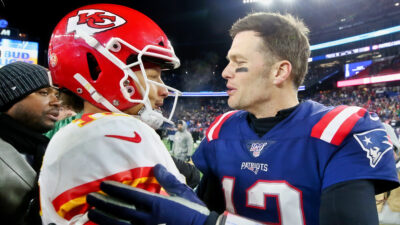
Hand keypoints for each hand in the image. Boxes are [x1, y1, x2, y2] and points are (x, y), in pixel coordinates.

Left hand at [87, 164, 209, 224]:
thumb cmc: (194, 212)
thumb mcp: (183, 193)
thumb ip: (168, 180)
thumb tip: (156, 166)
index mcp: (156, 204)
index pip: (129, 196)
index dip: (114, 190)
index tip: (102, 185)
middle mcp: (147, 219)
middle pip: (118, 211)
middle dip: (102, 203)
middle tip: (90, 197)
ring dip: (103, 219)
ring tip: (91, 213)